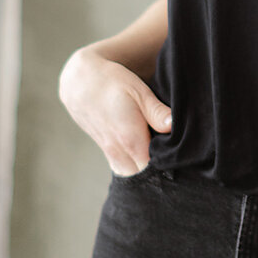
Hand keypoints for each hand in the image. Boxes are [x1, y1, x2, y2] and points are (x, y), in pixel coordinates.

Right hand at [57, 46, 171, 176]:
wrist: (80, 81)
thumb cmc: (112, 82)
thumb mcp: (138, 91)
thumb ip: (156, 112)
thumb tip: (173, 126)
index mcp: (130, 139)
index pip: (153, 168)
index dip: (168, 165)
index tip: (177, 154)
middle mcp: (118, 151)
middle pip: (143, 176)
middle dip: (158, 170)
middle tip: (170, 153)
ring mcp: (110, 153)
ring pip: (131, 174)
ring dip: (144, 168)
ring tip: (157, 151)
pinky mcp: (105, 151)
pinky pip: (122, 168)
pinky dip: (133, 165)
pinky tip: (143, 151)